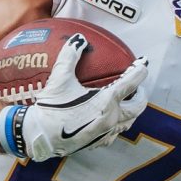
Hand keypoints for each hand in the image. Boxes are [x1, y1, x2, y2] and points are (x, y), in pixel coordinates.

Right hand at [0, 33, 147, 159]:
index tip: (143, 63)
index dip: (140, 70)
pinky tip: (109, 120)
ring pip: (128, 122)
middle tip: (138, 87)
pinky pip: (114, 133)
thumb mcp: (59, 79)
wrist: (37, 137)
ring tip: (127, 102)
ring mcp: (105, 132)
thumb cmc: (50, 108)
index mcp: (107, 101)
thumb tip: (78, 38)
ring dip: (131, 111)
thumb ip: (70, 56)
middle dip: (141, 94)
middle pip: (138, 106)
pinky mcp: (97, 142)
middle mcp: (111, 118)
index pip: (133, 82)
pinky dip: (117, 124)